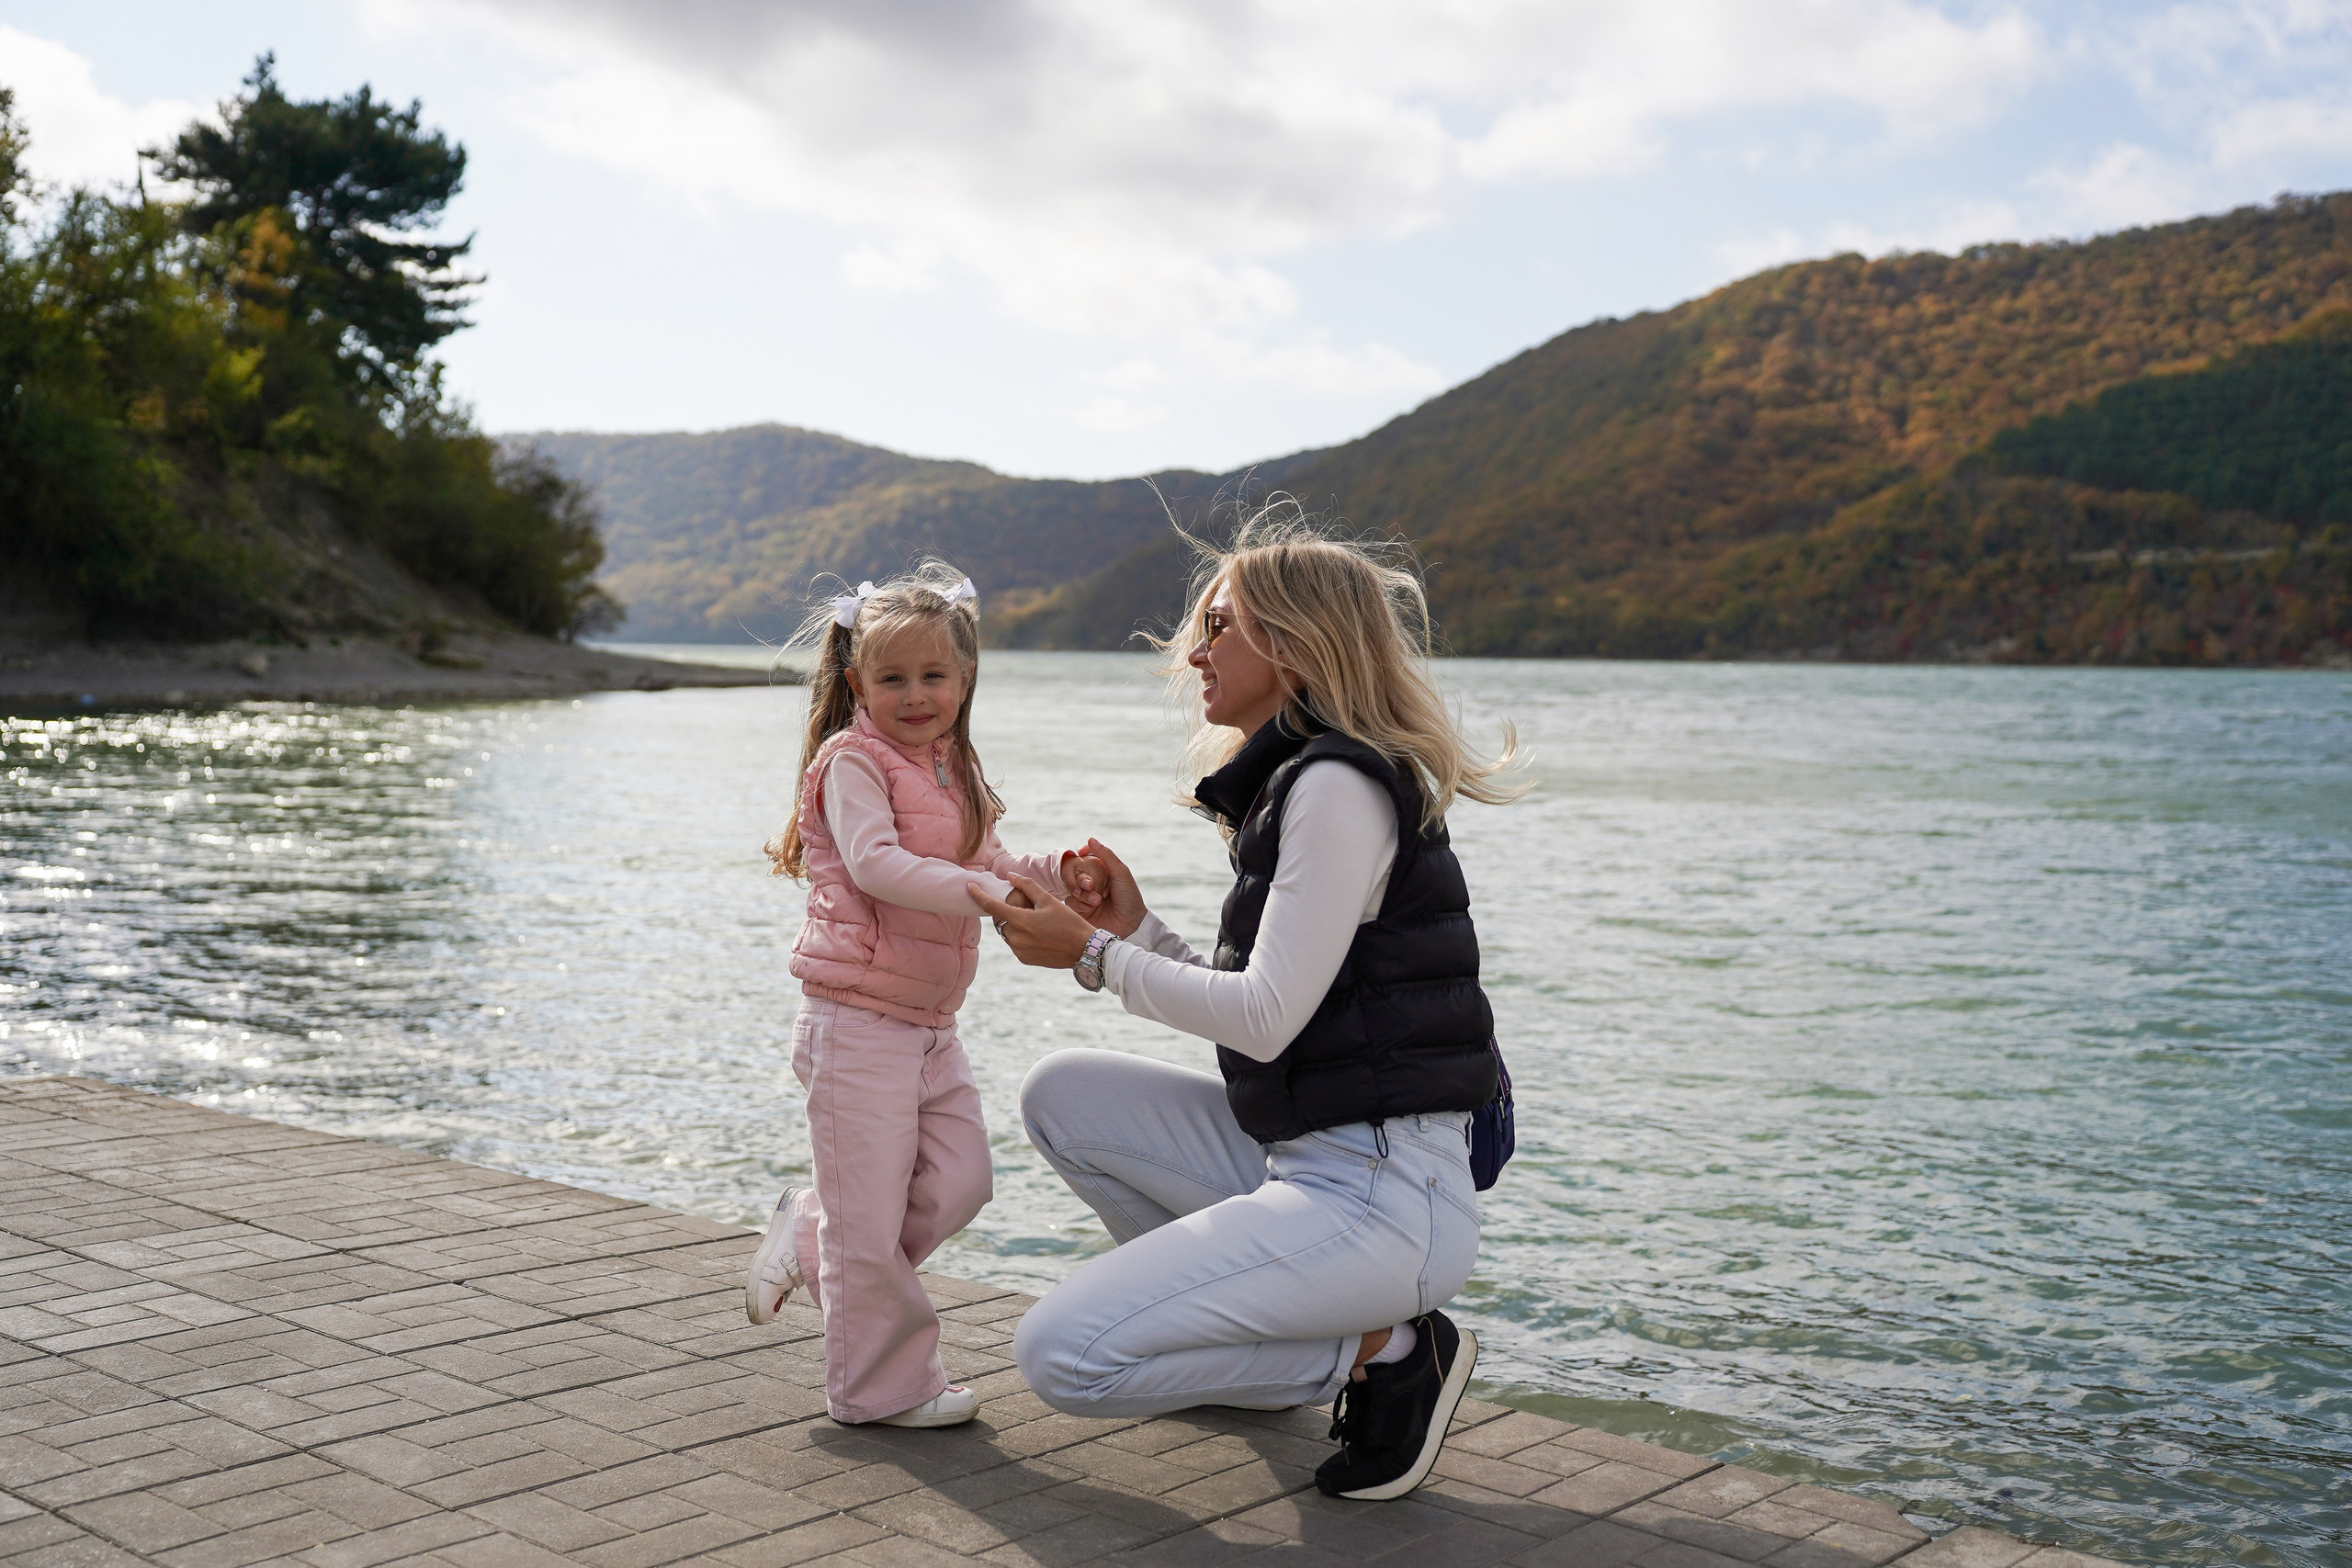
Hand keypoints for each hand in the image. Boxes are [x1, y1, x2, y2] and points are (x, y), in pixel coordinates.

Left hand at [971, 873, 1097, 967]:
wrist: (1083, 949)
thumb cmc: (1068, 921)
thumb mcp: (1049, 900)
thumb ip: (1027, 886)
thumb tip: (1009, 877)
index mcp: (1021, 921)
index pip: (991, 906)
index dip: (978, 895)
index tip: (970, 886)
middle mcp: (1016, 938)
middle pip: (1000, 920)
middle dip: (1006, 911)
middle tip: (1025, 907)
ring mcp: (1019, 951)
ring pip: (1006, 932)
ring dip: (1013, 924)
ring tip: (1035, 921)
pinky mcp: (1024, 959)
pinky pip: (1014, 944)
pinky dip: (1020, 935)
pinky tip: (1038, 933)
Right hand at [1077, 838, 1148, 938]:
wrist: (1130, 925)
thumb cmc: (1129, 898)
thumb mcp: (1121, 873)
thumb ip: (1106, 856)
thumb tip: (1090, 839)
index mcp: (1102, 872)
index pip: (1086, 857)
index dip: (1082, 853)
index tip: (1081, 852)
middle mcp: (1092, 883)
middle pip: (1075, 872)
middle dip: (1082, 878)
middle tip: (1091, 885)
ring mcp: (1085, 896)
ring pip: (1071, 887)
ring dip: (1083, 893)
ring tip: (1098, 900)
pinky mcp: (1079, 911)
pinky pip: (1069, 902)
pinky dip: (1079, 903)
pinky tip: (1090, 908)